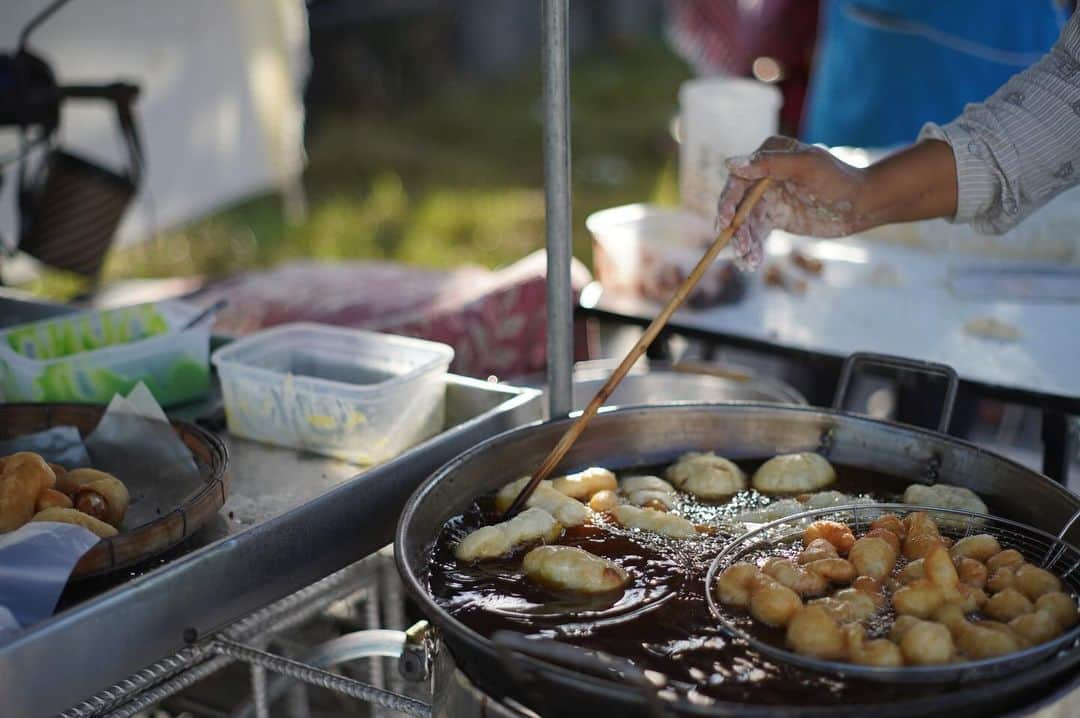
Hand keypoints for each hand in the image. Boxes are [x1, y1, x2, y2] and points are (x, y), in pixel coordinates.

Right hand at [716, 136, 870, 269]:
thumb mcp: (806, 167)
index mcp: (768, 157)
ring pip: (744, 223)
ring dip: (743, 243)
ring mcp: (767, 198)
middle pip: (736, 205)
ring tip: (748, 262)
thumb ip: (769, 164)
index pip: (737, 181)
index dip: (727, 202)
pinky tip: (753, 263)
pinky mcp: (774, 218)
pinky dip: (753, 249)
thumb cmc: (838, 179)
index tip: (726, 223)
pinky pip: (756, 234)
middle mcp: (762, 176)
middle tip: (740, 249)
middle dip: (736, 229)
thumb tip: (729, 163)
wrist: (861, 204)